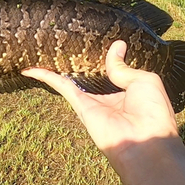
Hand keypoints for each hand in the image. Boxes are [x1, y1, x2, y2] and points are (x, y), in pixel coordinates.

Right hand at [23, 41, 184, 184]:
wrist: (146, 141)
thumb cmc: (153, 112)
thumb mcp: (144, 80)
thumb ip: (124, 66)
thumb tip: (116, 46)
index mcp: (127, 92)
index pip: (112, 73)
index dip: (105, 59)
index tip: (97, 44)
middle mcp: (107, 98)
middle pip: (87, 77)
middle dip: (75, 64)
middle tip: (62, 46)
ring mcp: (91, 103)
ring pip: (69, 81)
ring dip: (55, 70)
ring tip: (41, 54)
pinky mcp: (80, 106)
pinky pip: (61, 87)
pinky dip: (46, 77)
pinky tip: (31, 69)